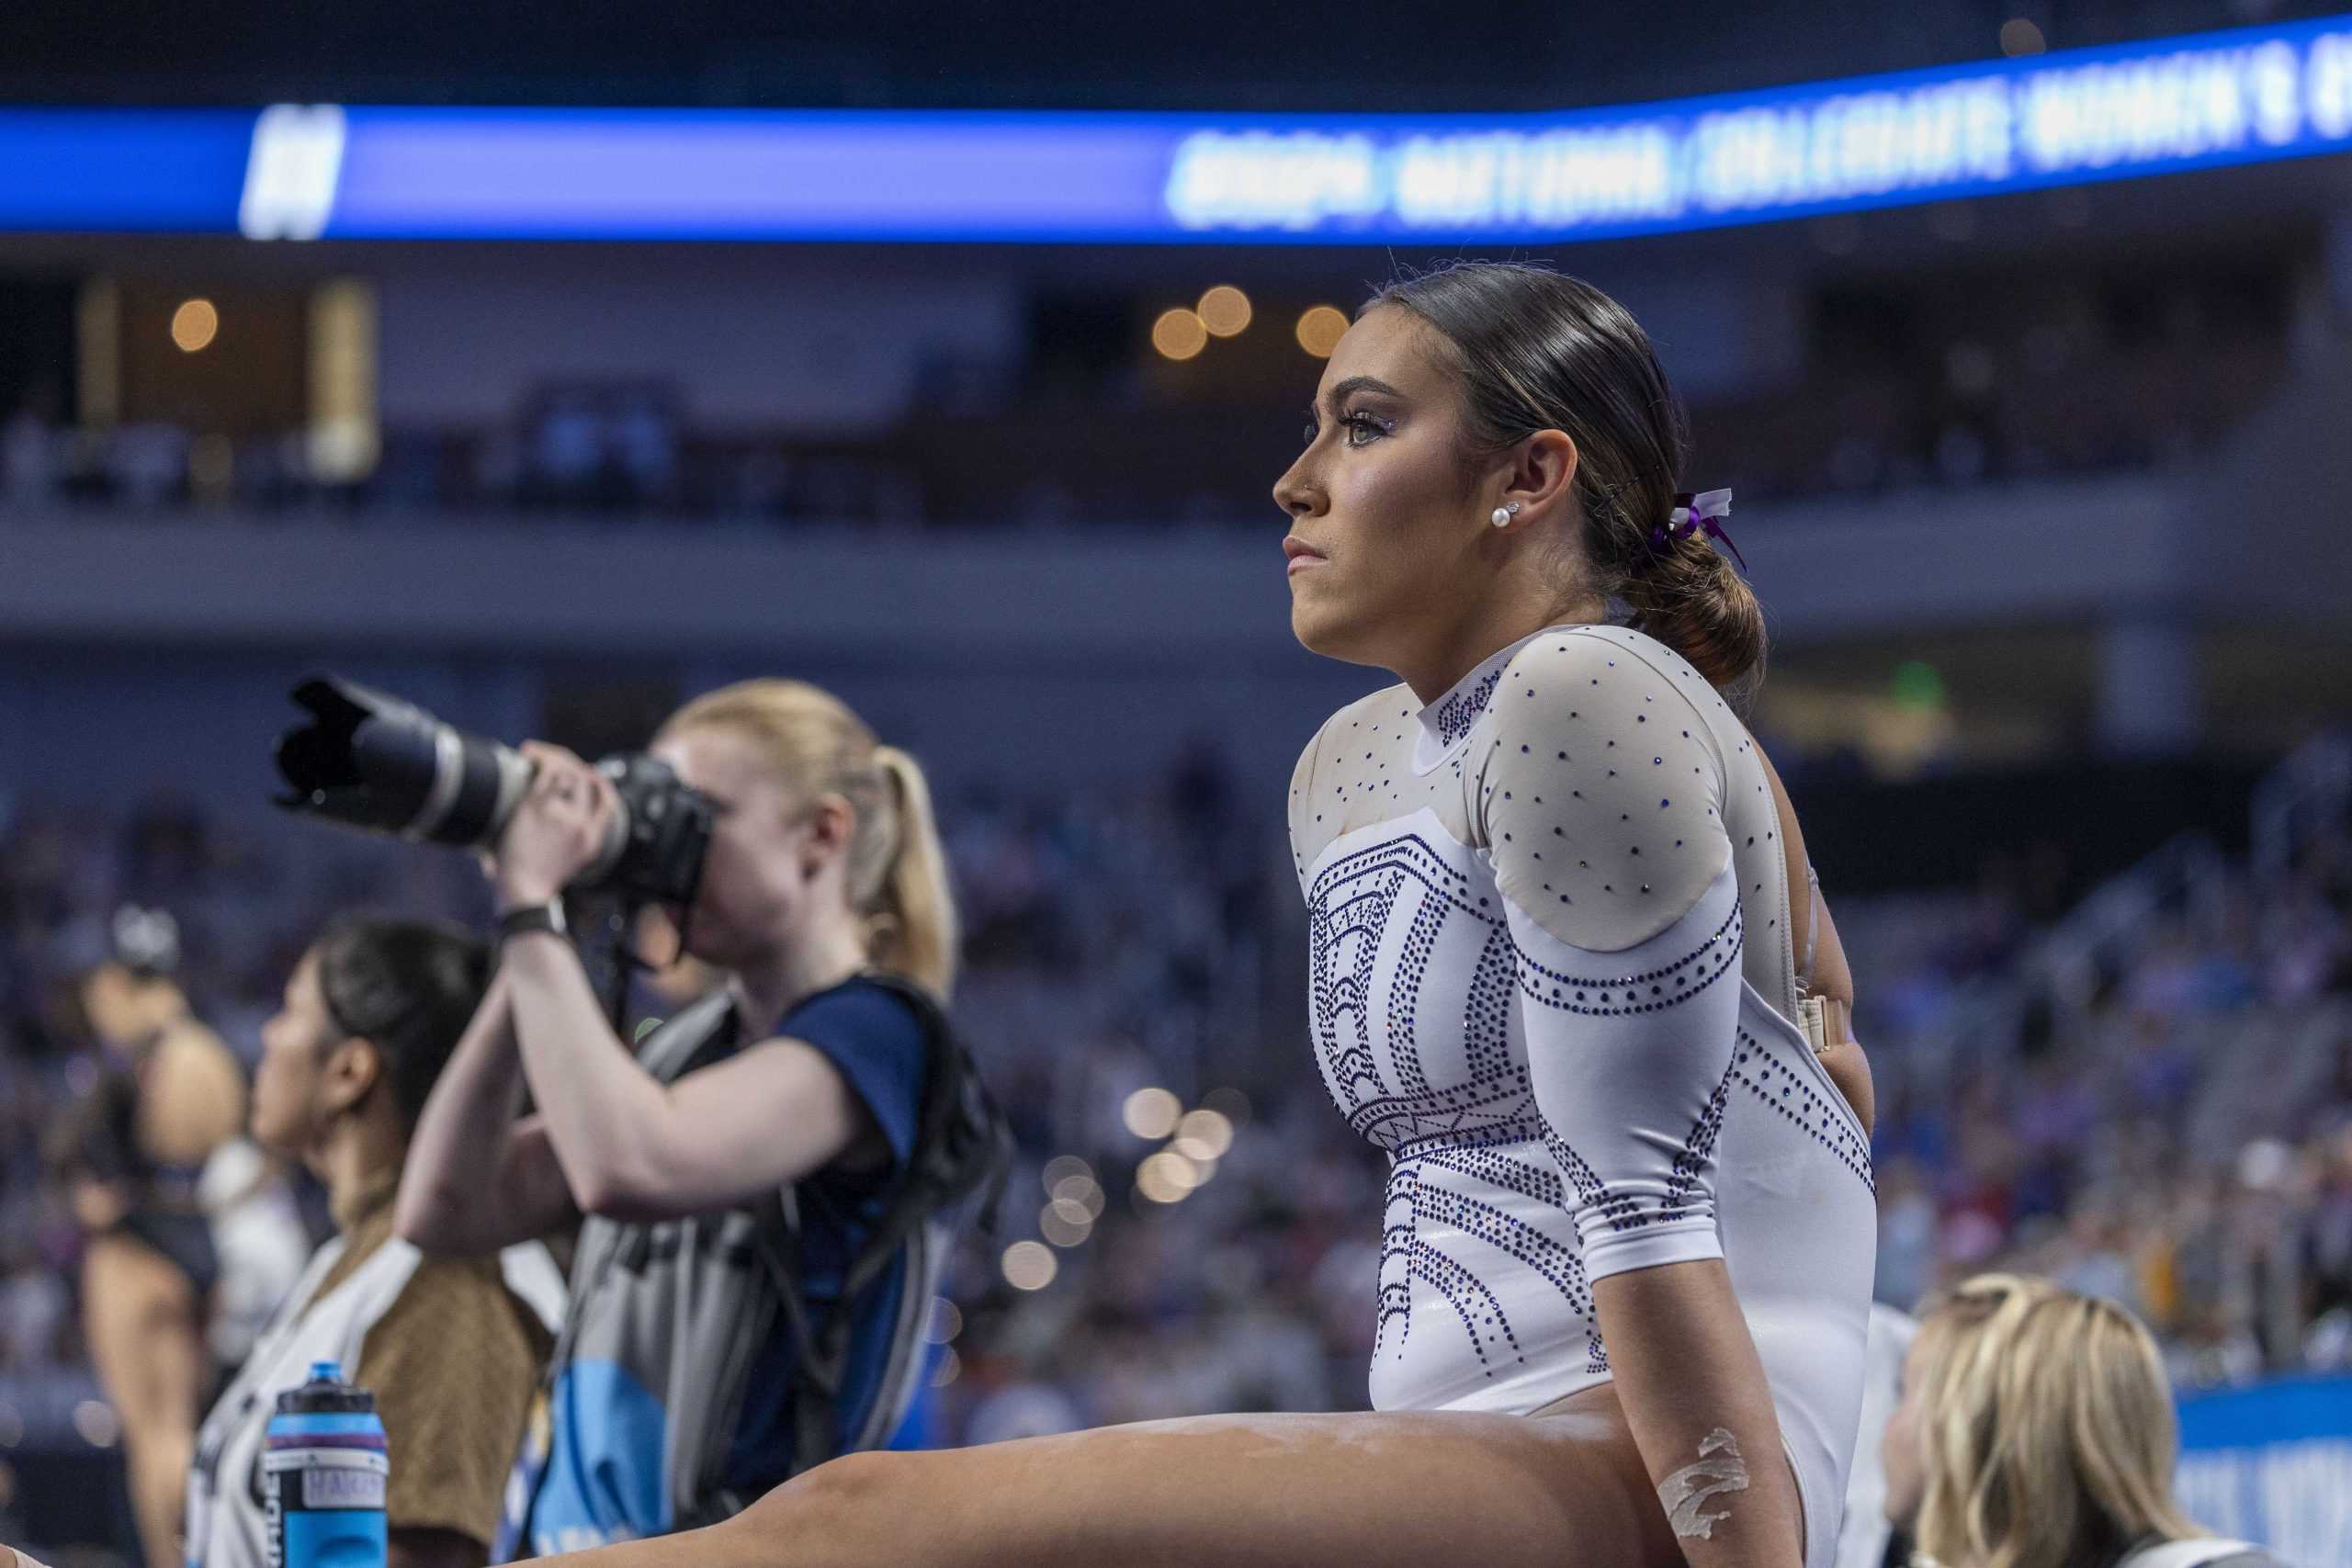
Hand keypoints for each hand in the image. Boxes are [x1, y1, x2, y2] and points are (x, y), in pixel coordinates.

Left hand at [489, 741, 618, 909]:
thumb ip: (574, 839)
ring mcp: (561, 814)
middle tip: (552, 760)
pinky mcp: (538, 806)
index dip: (599, 783)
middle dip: (572, 765)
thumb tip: (568, 819)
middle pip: (585, 780)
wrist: (524, 892)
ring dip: (551, 760)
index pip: (607, 800)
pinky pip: (543, 773)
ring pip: (565, 773)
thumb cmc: (537, 882)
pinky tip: (528, 755)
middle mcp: (582, 823)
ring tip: (535, 755)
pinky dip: (537, 761)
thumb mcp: (569, 862)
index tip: (588, 774)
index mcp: (593, 839)